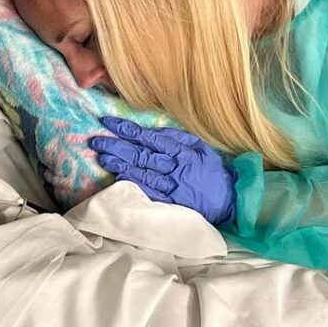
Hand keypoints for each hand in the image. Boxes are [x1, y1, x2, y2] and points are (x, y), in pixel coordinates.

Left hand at [88, 116, 236, 225]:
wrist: (230, 199)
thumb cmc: (213, 171)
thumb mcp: (201, 148)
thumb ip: (179, 138)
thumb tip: (155, 131)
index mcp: (181, 151)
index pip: (148, 138)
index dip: (127, 130)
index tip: (108, 124)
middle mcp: (174, 167)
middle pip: (140, 154)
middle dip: (116, 147)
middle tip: (97, 141)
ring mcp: (172, 186)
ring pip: (141, 173)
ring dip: (120, 165)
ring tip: (102, 158)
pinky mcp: (171, 202)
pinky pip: (149, 192)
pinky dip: (133, 185)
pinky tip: (118, 179)